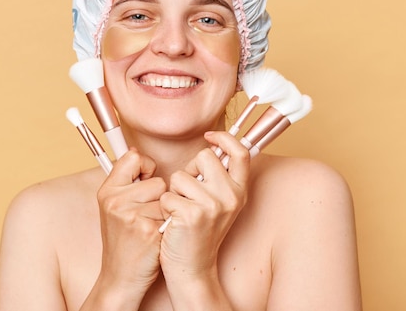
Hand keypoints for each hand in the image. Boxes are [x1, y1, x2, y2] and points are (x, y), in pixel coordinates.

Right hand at [95, 148, 165, 297]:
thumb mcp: (114, 207)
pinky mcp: (148, 230)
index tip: (144, 182)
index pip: (133, 157)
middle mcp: (116, 201)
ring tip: (151, 228)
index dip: (145, 167)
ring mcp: (131, 216)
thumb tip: (137, 152)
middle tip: (146, 217)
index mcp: (107, 191)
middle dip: (158, 197)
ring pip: (167, 198)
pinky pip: (172, 215)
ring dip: (165, 213)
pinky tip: (156, 238)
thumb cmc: (123, 240)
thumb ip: (126, 181)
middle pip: (157, 181)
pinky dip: (168, 226)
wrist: (120, 278)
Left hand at [159, 131, 250, 278]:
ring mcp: (212, 205)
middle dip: (189, 171)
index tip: (210, 137)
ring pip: (180, 176)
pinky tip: (174, 222)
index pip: (240, 152)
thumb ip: (218, 177)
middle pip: (204, 157)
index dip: (224, 138)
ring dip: (174, 192)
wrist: (192, 268)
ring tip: (181, 211)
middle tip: (189, 195)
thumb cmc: (199, 232)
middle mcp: (230, 197)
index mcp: (239, 191)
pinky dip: (165, 206)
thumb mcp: (219, 203)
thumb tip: (211, 145)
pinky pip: (167, 194)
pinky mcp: (191, 214)